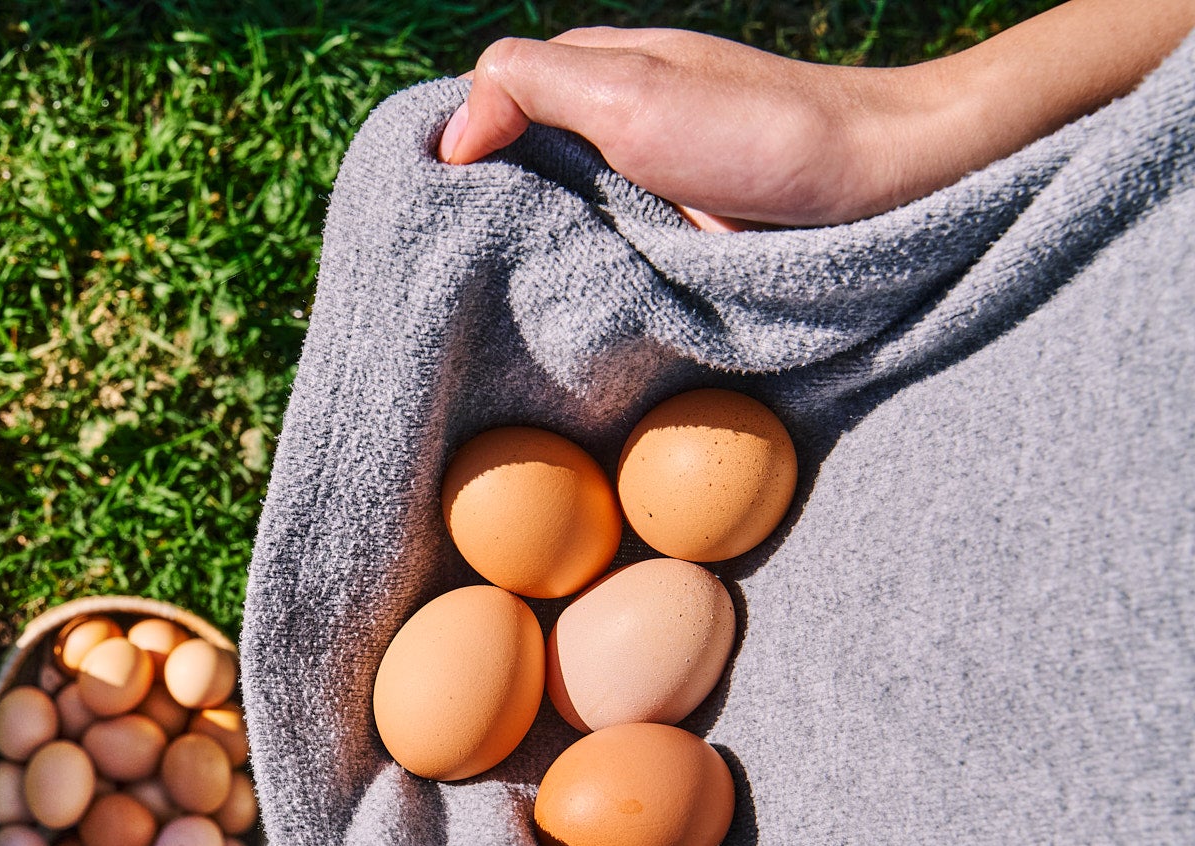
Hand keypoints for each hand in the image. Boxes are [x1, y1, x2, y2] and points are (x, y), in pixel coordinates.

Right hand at [441, 1, 1194, 228]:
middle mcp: (617, 120)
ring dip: (535, 255)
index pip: (487, 102)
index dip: (451, 151)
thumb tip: (451, 133)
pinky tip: (570, 308)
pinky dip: (585, 279)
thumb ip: (532, 84)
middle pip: (515, 166)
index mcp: (597, 70)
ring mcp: (649, 180)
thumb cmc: (761, 138)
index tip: (426, 213)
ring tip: (504, 302)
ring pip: (558, 218)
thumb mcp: (631, 93)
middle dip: (486, 212)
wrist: (885, 189)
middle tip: (455, 274)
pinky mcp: (678, 234)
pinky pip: (606, 256)